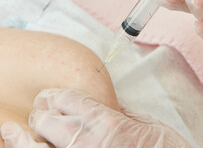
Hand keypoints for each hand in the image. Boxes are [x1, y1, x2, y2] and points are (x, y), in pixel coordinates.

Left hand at [1, 89, 190, 147]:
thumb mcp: (147, 125)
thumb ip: (122, 114)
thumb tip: (106, 106)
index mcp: (106, 122)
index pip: (69, 99)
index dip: (56, 95)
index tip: (51, 96)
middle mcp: (87, 141)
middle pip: (46, 119)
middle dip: (40, 111)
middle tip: (39, 110)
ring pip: (35, 144)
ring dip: (26, 134)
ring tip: (19, 130)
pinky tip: (28, 143)